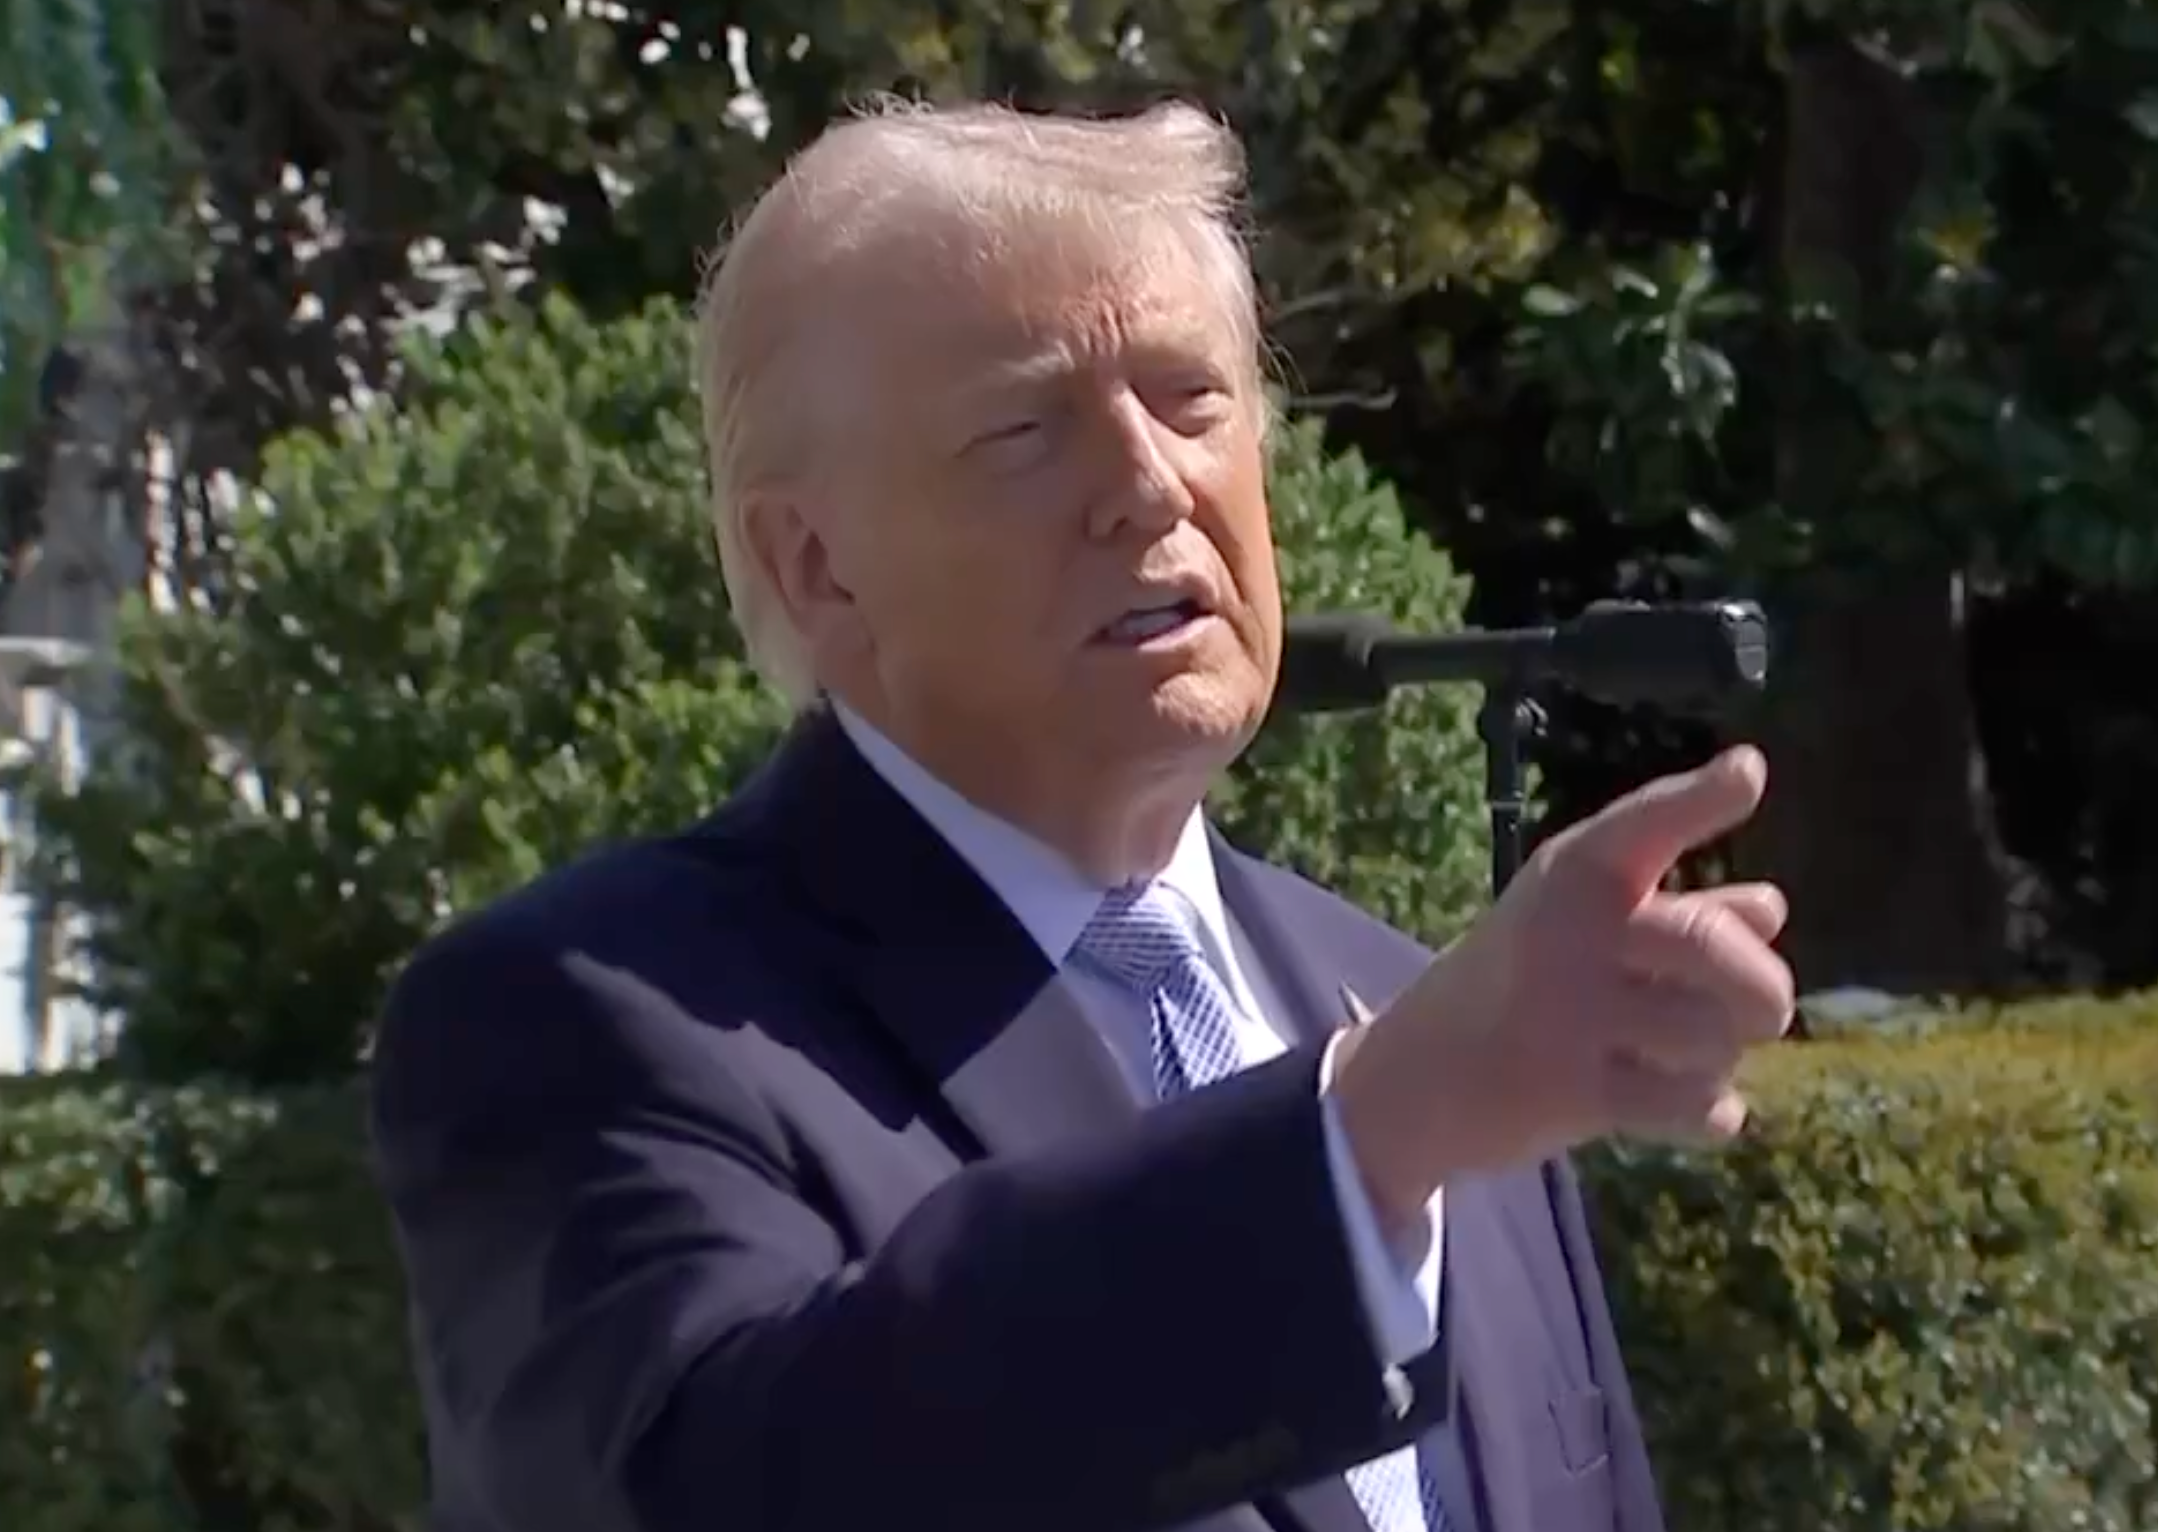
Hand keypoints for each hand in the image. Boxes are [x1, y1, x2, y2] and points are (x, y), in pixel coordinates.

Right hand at [1332, 745, 1793, 1220]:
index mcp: (1572, 875)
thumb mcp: (1580, 926)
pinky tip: (1694, 1109)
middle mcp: (1568, 932)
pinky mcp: (1572, 1092)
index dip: (1699, 799)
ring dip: (1721, 1058)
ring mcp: (1567, 1013)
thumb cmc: (1521, 982)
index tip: (1747, 772)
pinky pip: (1691, 1105)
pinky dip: (1709, 1113)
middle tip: (1764, 1015)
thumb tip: (1771, 907)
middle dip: (1764, 989)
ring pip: (1712, 1035)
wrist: (1420, 1074)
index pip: (1643, 824)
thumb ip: (1677, 910)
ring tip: (1687, 1059)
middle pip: (1714, 946)